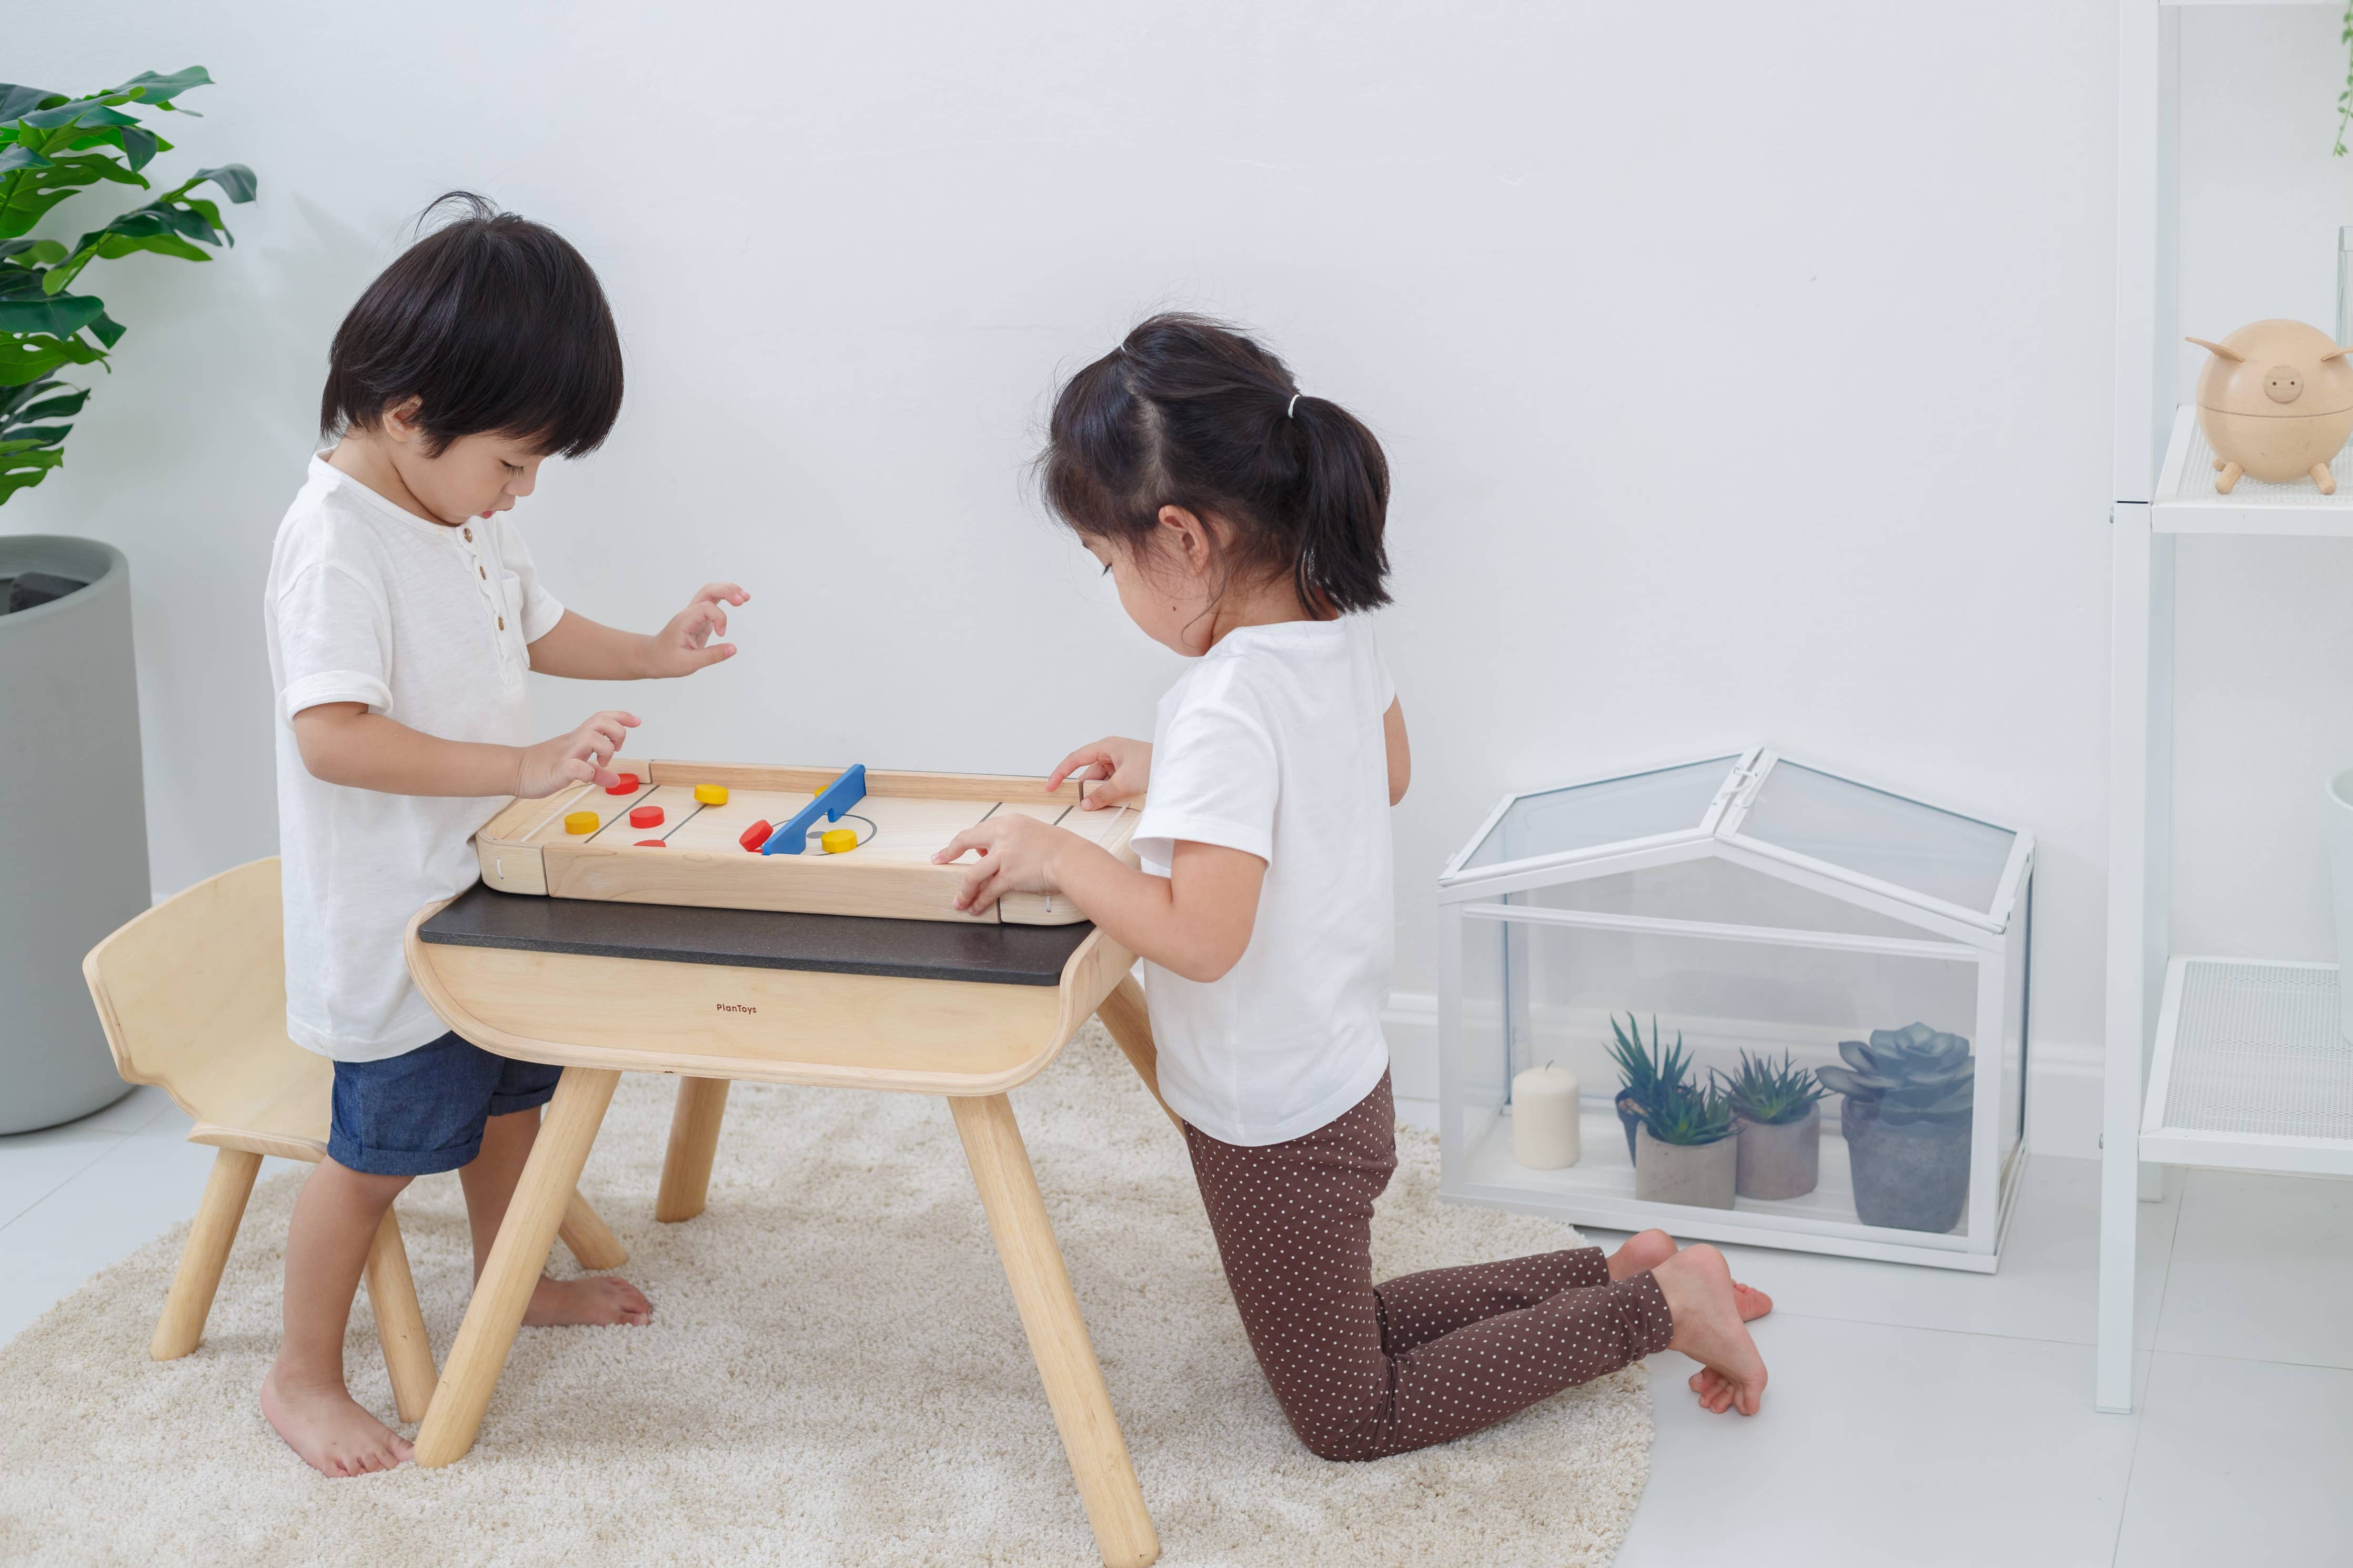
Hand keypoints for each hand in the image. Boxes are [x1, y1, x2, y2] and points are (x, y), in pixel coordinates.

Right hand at [515, 710, 639, 796]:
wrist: (513, 770)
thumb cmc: (541, 767)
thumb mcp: (575, 769)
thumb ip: (596, 773)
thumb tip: (616, 779)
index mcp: (578, 738)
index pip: (603, 718)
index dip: (622, 716)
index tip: (637, 721)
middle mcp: (574, 741)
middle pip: (601, 721)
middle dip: (618, 732)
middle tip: (615, 749)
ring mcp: (566, 754)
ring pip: (592, 738)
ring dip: (605, 749)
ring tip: (600, 764)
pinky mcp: (557, 770)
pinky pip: (575, 766)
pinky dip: (587, 772)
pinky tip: (587, 777)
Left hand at [641, 582, 747, 676]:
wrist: (651, 658)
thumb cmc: (665, 660)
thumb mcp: (689, 663)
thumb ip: (712, 655)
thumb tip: (733, 649)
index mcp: (685, 621)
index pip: (707, 608)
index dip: (720, 619)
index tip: (721, 635)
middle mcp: (689, 614)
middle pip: (708, 591)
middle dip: (727, 591)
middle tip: (744, 599)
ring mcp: (694, 615)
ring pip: (710, 593)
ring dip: (728, 591)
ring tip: (744, 597)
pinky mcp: (699, 620)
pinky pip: (712, 603)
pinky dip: (725, 599)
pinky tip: (736, 601)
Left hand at [933, 813, 1079, 913]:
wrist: (1072, 858)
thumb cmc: (1058, 847)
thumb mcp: (1031, 831)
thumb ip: (1010, 838)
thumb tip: (988, 852)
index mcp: (1008, 822)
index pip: (978, 829)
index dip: (963, 841)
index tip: (952, 847)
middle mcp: (1003, 835)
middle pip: (965, 841)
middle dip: (949, 852)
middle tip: (939, 861)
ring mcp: (1005, 855)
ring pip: (973, 874)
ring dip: (964, 890)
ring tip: (959, 902)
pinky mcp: (1010, 875)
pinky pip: (989, 891)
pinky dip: (979, 901)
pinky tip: (975, 908)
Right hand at [1047, 736, 1151, 808]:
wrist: (1180, 768)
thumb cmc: (1155, 764)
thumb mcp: (1125, 782)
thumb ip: (1103, 794)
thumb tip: (1086, 805)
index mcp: (1106, 746)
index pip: (1075, 759)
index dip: (1060, 773)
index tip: (1050, 787)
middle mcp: (1110, 753)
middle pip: (1089, 774)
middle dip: (1088, 790)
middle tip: (1087, 806)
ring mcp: (1119, 763)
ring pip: (1100, 782)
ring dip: (1101, 794)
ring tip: (1109, 802)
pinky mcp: (1126, 773)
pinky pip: (1111, 785)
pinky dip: (1110, 794)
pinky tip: (1115, 801)